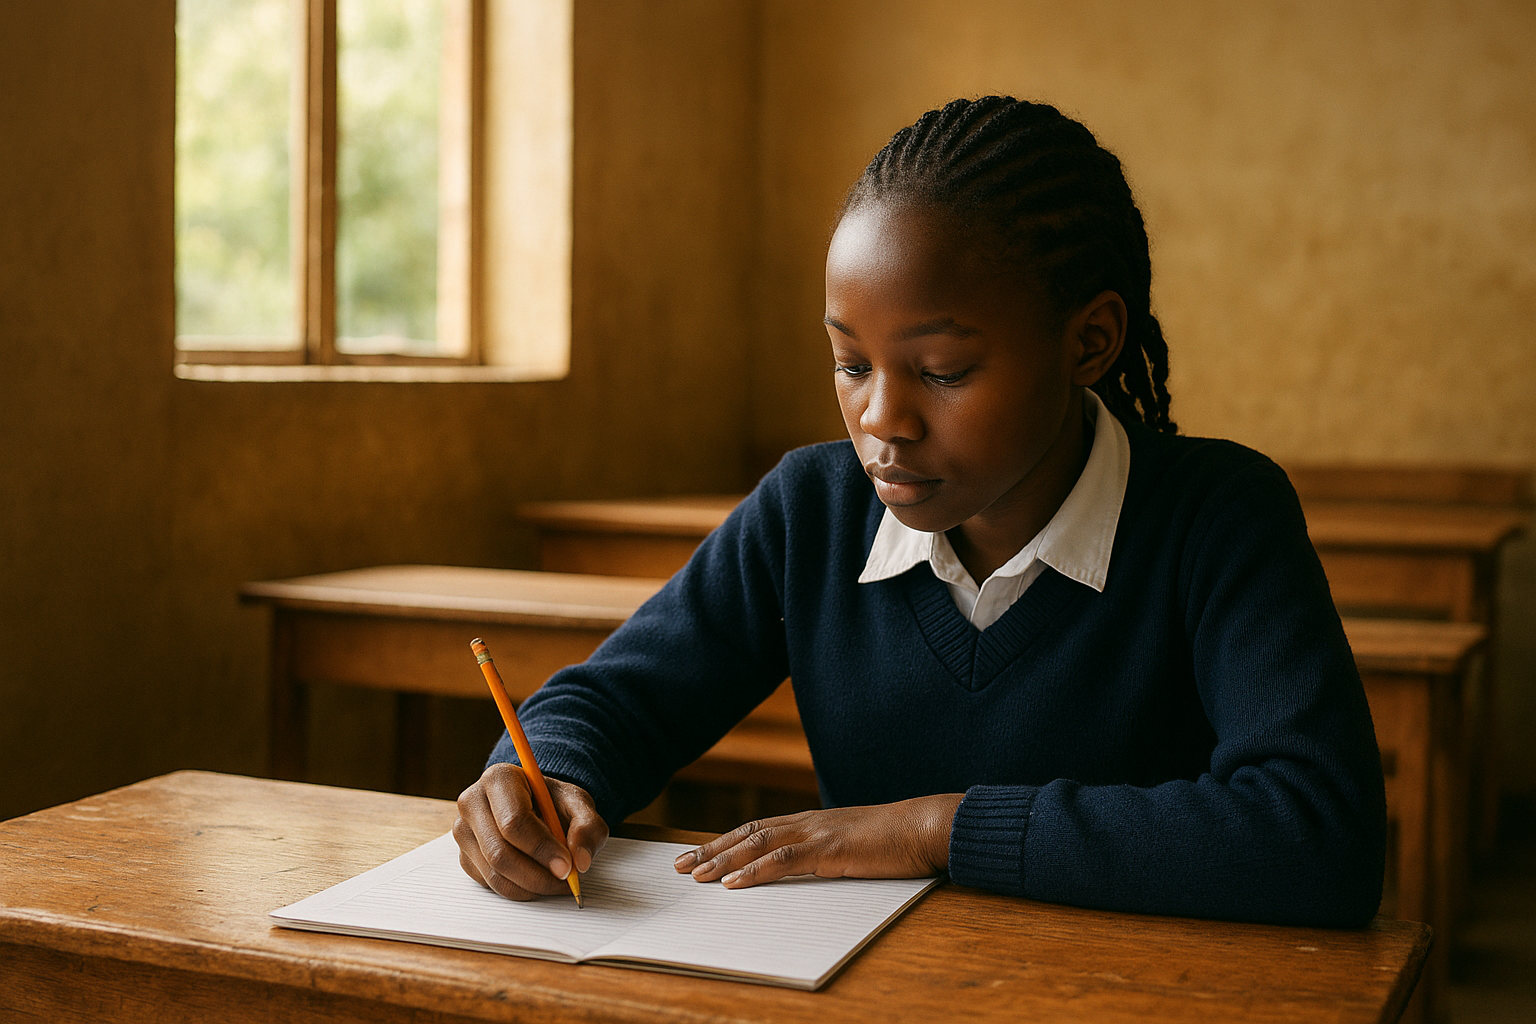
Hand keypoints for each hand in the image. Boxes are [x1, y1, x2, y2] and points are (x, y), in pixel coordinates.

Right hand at [453, 762, 608, 900]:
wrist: (536, 806)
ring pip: (495, 874)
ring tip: (556, 881)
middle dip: (537, 875)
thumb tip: (581, 861)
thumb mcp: (579, 805)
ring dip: (531, 887)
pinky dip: (519, 890)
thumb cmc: (552, 802)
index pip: (514, 821)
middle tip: (566, 880)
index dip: (542, 849)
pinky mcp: (464, 856)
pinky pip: (490, 884)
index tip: (567, 866)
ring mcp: (464, 831)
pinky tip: (537, 879)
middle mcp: (473, 802)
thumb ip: (587, 827)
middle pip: (500, 853)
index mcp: (499, 779)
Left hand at [673, 793, 963, 888]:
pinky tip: (735, 884)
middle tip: (679, 866)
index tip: (699, 855)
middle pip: (748, 833)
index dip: (726, 842)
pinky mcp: (831, 849)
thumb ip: (826, 852)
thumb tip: (805, 868)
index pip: (758, 829)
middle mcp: (807, 823)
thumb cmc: (897, 840)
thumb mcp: (853, 845)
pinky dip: (755, 871)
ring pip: (758, 844)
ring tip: (696, 876)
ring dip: (724, 861)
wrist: (927, 826)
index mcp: (812, 822)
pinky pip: (785, 861)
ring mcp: (818, 833)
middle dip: (712, 851)